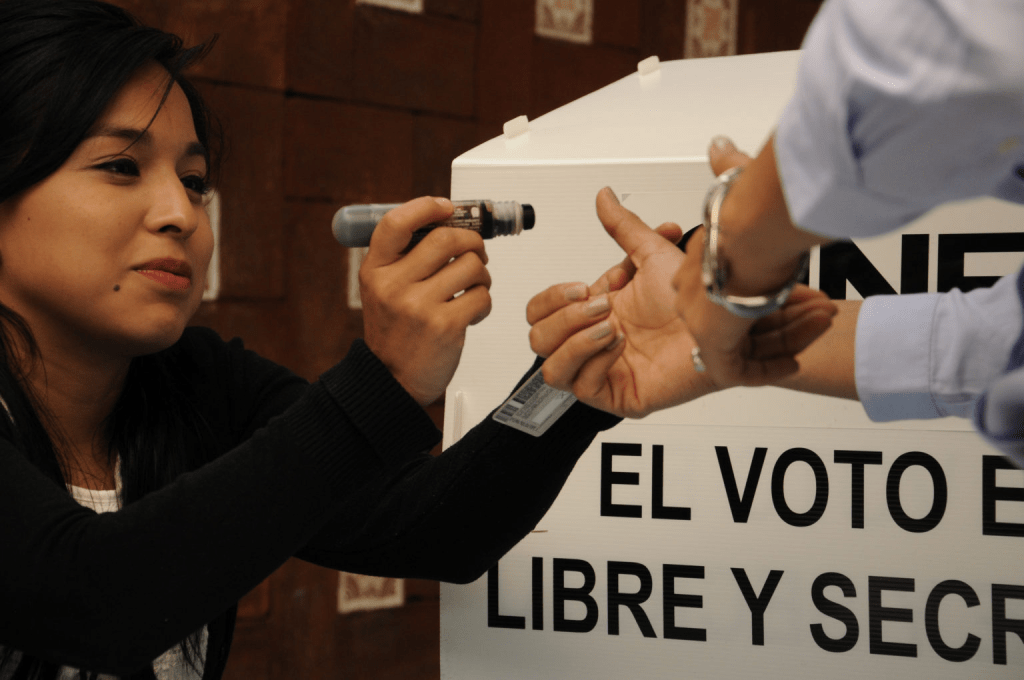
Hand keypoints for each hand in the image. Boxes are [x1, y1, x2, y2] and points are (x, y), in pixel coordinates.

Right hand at [360, 197, 491, 405]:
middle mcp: (393, 285)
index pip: (395, 223)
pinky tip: (472, 312)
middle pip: (446, 239)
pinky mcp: (445, 325)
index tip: (447, 208)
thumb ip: (405, 258)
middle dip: (472, 241)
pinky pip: (481, 296)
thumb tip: (448, 222)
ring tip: (474, 286)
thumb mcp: (382, 289)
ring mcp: (418, 306)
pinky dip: (484, 301)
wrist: (392, 380)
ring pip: (471, 265)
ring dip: (482, 274)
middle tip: (476, 251)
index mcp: (375, 269)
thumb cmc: (396, 332)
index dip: (425, 207)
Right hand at [527, 188, 712, 417]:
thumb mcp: (653, 255)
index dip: (552, 298)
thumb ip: (623, 227)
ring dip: (576, 342)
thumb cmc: (698, 300)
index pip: (540, 313)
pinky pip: (583, 387)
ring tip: (611, 327)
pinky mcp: (619, 395)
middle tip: (602, 306)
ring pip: (551, 369)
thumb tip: (604, 197)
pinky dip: (596, 361)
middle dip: (565, 319)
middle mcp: (594, 343)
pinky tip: (621, 345)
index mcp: (594, 312)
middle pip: (538, 340)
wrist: (724, 326)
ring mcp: (603, 370)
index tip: (584, 286)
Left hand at [671, 137, 837, 386]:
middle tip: (812, 305)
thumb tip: (721, 146)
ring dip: (785, 335)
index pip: (714, 285)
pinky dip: (769, 370)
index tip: (782, 283)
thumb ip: (728, 168)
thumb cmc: (743, 211)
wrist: (748, 236)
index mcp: (697, 263)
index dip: (751, 287)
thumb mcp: (734, 183)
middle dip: (775, 315)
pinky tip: (793, 363)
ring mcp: (703, 323)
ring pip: (742, 343)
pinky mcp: (714, 346)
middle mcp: (695, 296)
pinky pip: (740, 371)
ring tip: (818, 323)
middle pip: (730, 317)